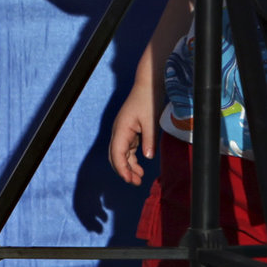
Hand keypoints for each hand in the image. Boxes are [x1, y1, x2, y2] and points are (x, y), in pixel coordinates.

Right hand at [108, 60, 158, 184]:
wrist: (148, 85)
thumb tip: (147, 157)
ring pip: (120, 154)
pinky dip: (131, 159)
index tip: (129, 180)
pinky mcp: (129, 131)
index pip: (117, 153)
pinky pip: (127, 149)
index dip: (121, 169)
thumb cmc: (148, 100)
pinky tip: (139, 167)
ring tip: (139, 178)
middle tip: (135, 182)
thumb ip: (149, 139)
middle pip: (115, 156)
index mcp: (121, 128)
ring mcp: (123, 131)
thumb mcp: (151, 120)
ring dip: (128, 166)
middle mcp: (119, 131)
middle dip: (123, 171)